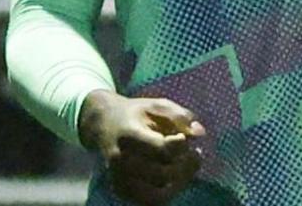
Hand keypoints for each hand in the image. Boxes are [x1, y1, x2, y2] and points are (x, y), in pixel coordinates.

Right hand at [78, 90, 205, 205]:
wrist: (102, 124)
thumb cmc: (137, 114)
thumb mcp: (158, 105)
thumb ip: (180, 115)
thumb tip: (200, 133)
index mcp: (129, 135)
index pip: (161, 149)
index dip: (180, 145)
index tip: (182, 137)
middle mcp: (120, 160)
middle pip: (162, 174)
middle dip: (184, 165)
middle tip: (193, 152)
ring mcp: (118, 178)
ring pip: (157, 195)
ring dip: (179, 183)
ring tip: (186, 168)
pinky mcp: (120, 190)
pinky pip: (149, 202)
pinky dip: (167, 193)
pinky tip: (175, 178)